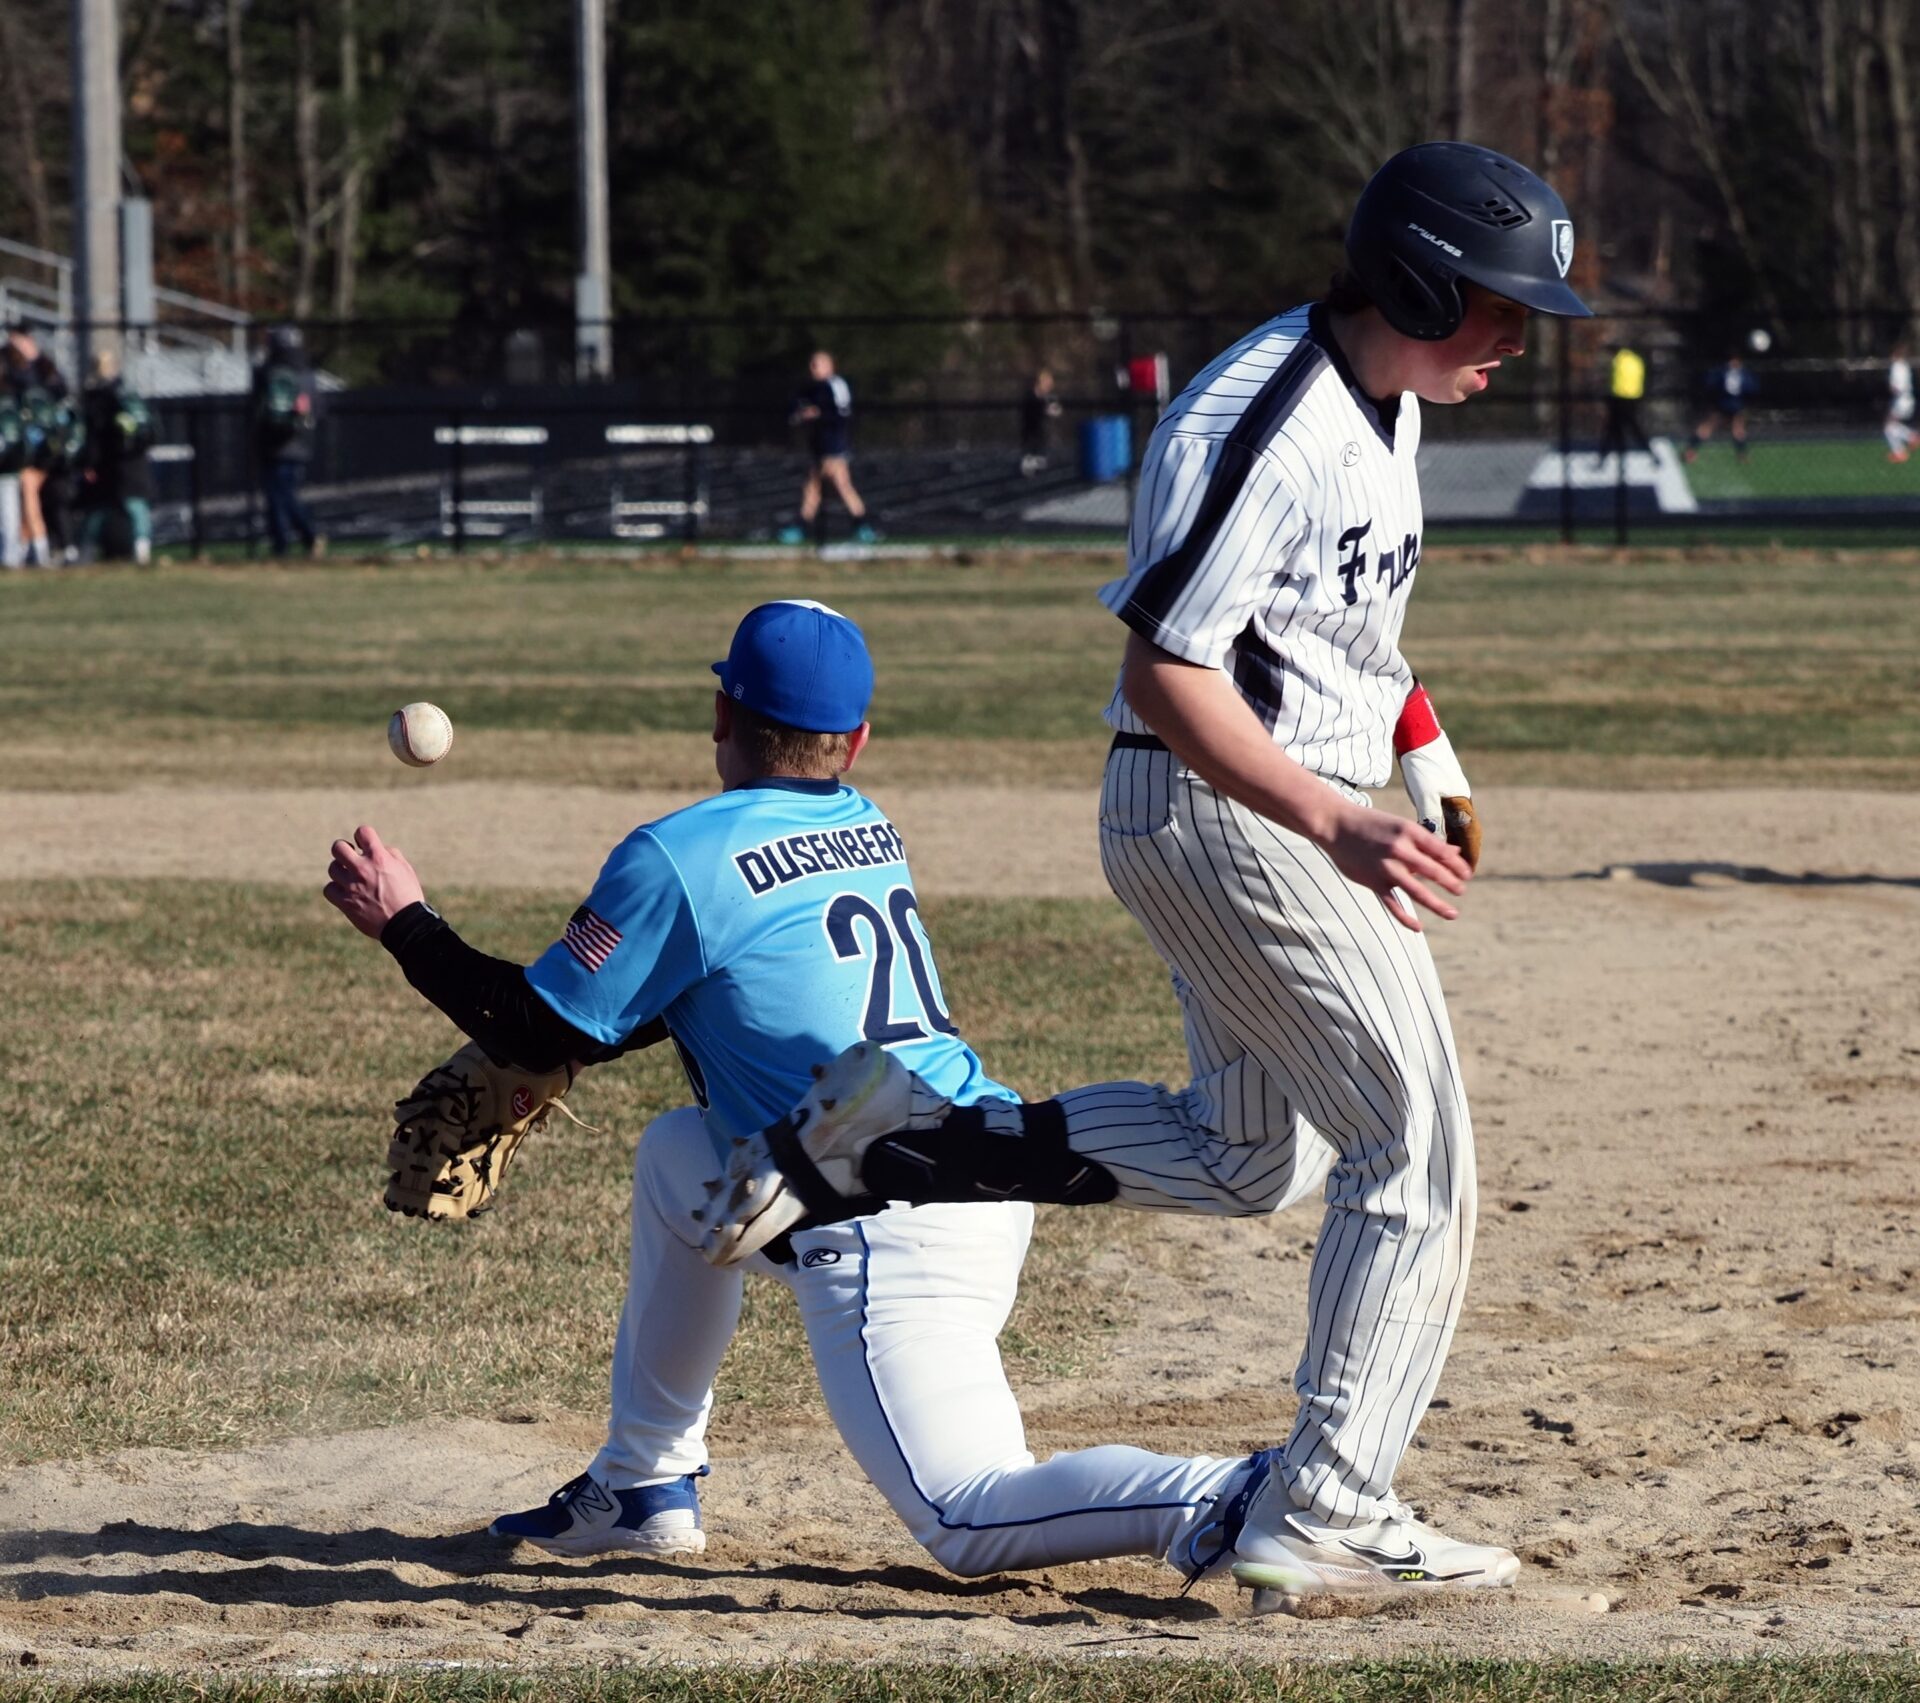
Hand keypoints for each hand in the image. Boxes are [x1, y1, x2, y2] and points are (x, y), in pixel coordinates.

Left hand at [323, 824, 425, 938]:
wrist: (405, 924)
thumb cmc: (408, 896)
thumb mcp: (405, 870)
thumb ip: (390, 855)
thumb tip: (379, 848)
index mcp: (379, 858)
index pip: (362, 832)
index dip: (362, 836)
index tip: (364, 845)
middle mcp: (362, 869)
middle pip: (338, 847)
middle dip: (344, 850)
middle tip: (351, 858)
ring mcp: (351, 886)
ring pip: (332, 868)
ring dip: (341, 871)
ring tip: (351, 878)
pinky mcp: (345, 902)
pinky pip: (329, 889)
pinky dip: (335, 889)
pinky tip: (346, 892)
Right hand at [1321, 801, 1470, 931]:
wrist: (1336, 825)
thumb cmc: (1373, 824)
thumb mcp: (1401, 826)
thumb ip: (1427, 842)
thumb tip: (1455, 851)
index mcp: (1409, 832)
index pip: (1442, 852)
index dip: (1458, 865)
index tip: (1467, 874)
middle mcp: (1399, 849)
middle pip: (1434, 871)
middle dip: (1452, 883)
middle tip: (1462, 891)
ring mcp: (1385, 867)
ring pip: (1416, 891)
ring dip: (1437, 904)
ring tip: (1452, 914)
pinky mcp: (1372, 881)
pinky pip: (1392, 904)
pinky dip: (1404, 918)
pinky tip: (1418, 927)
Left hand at [1399, 729, 1480, 871]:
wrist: (1417, 735)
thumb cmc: (1421, 763)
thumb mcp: (1426, 793)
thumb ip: (1432, 817)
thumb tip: (1437, 844)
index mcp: (1460, 801)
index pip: (1469, 835)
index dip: (1469, 854)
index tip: (1467, 872)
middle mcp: (1459, 799)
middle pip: (1463, 832)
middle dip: (1461, 852)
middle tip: (1458, 872)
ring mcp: (1449, 793)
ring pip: (1453, 824)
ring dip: (1450, 842)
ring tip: (1445, 861)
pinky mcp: (1438, 788)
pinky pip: (1443, 815)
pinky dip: (1439, 829)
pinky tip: (1430, 839)